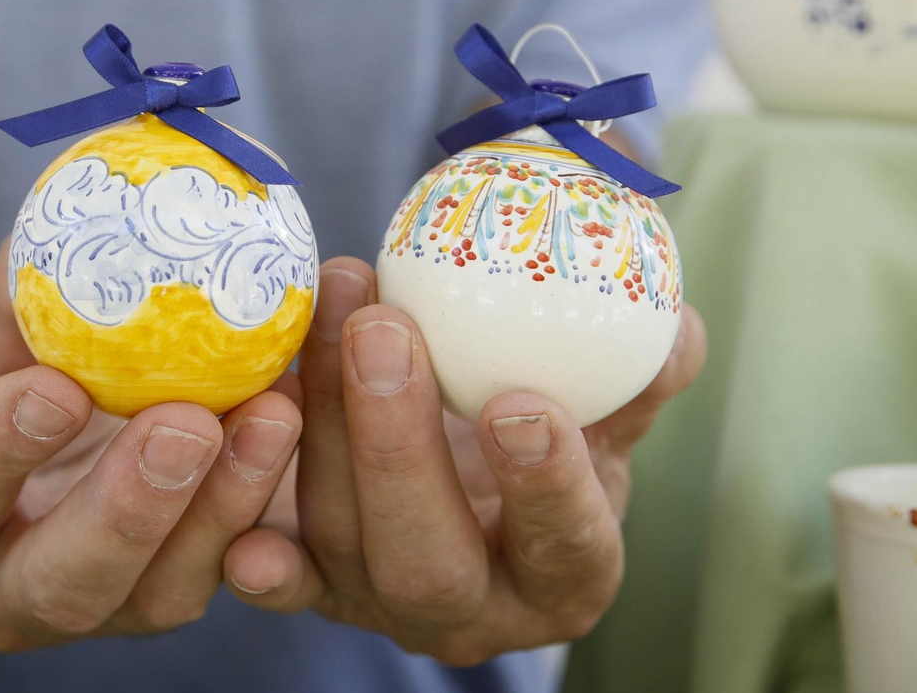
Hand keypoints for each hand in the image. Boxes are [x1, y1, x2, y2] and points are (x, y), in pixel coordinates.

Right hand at [0, 254, 302, 649]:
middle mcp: (2, 592)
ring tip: (273, 413)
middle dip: (130, 508)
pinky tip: (300, 424)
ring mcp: (99, 611)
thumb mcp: (3, 323)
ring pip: (160, 593)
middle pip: (60, 581)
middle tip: (187, 423)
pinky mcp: (175, 600)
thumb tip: (88, 191)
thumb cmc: (15, 366)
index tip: (56, 387)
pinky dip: (269, 504)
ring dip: (223, 506)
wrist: (55, 436)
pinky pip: (230, 575)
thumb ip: (29, 277)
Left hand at [223, 257, 705, 665]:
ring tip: (333, 304)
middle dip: (399, 447)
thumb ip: (634, 376)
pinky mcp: (310, 582)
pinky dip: (257, 533)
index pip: (565, 547)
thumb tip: (673, 325)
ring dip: (325, 418)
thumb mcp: (598, 412)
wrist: (458, 469)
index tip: (520, 402)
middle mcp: (471, 612)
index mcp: (564, 576)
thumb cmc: (532, 429)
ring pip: (340, 537)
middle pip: (428, 561)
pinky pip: (275, 568)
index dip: (545, 486)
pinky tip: (243, 454)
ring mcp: (378, 603)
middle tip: (388, 332)